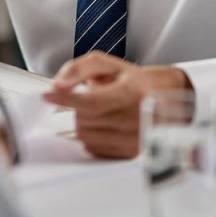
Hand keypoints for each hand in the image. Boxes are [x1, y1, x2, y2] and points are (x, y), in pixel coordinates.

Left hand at [42, 51, 191, 158]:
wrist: (167, 98)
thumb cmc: (135, 80)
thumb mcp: (107, 64)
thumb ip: (78, 69)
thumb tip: (57, 85)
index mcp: (133, 92)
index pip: (93, 102)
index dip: (67, 99)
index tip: (48, 95)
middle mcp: (137, 117)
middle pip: (86, 119)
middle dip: (78, 108)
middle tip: (91, 99)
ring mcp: (136, 138)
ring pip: (87, 136)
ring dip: (84, 122)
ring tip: (99, 111)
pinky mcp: (132, 153)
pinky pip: (95, 148)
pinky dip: (92, 135)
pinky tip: (104, 124)